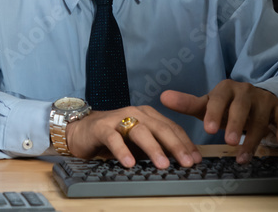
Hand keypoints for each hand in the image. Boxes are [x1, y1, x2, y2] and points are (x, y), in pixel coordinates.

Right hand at [65, 106, 201, 169]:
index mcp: (148, 115)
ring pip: (140, 131)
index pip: (171, 128)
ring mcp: (118, 118)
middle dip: (176, 146)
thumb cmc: (114, 138)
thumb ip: (156, 148)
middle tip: (187, 162)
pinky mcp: (102, 127)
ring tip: (163, 164)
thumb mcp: (138, 144)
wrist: (81, 130)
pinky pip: (114, 138)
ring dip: (153, 148)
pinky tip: (129, 163)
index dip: (185, 143)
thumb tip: (179, 162)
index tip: (196, 159)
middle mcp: (136, 113)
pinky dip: (122, 151)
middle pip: (160, 128)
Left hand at [161, 80, 277, 163]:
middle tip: (227, 142)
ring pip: (261, 117)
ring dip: (254, 137)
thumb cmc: (227, 106)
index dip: (214, 112)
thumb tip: (163, 97)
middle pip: (241, 106)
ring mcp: (264, 100)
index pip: (219, 98)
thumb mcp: (208, 105)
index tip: (208, 129)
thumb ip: (187, 103)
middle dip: (235, 124)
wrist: (255, 99)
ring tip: (243, 157)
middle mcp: (246, 91)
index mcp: (226, 88)